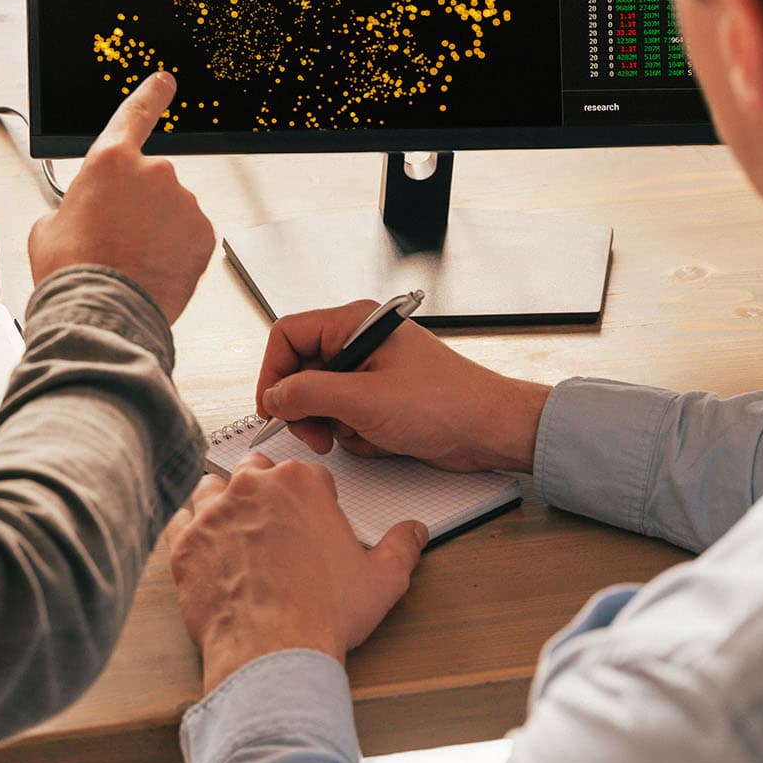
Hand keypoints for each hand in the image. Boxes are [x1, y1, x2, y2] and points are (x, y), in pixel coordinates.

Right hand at [28, 71, 214, 323]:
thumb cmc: (74, 272)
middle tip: (115, 239)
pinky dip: (175, 250)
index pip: (136, 113)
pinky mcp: (203, 233)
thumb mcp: (49, 227)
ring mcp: (183, 202)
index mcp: (110, 161)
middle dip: (137, 205)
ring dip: (157, 230)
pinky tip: (153, 268)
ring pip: (171, 210)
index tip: (164, 82)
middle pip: (149, 180)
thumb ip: (75, 204)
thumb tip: (82, 214)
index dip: (152, 95)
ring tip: (131, 261)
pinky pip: (189, 235)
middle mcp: (153, 172)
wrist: (102, 313)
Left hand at [165, 454, 427, 692]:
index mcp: (300, 483)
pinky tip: (205, 547)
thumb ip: (402, 547)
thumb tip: (414, 532)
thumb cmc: (324, 614)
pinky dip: (190, 529)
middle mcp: (252, 487)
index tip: (314, 520)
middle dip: (265, 490)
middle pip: (256, 469)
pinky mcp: (184, 543)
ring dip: (224, 502)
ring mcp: (213, 513)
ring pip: (212, 487)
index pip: (308, 473)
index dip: (314, 498)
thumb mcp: (382, 580)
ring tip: (238, 531)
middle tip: (276, 524)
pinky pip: (179, 519)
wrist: (272, 652)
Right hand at [256, 300, 549, 472]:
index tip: (272, 408)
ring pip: (320, 399)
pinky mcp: (379, 399)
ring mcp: (369, 372)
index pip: (288, 335)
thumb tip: (274, 396)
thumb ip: (309, 394)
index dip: (273, 372)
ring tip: (360, 435)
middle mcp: (359, 342)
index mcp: (355, 323)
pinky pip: (344, 417)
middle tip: (315, 434)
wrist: (490, 430)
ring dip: (333, 425)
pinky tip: (382, 439)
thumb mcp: (365, 400)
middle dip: (305, 408)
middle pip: (300, 371)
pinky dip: (355, 434)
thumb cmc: (446, 403)